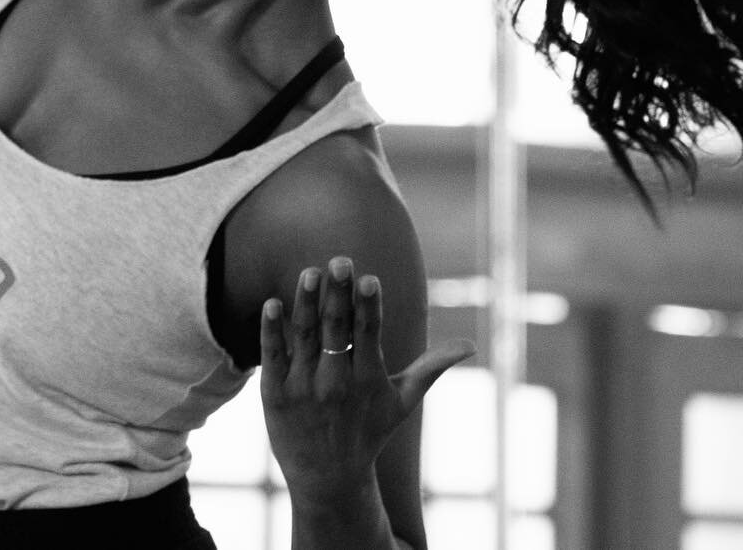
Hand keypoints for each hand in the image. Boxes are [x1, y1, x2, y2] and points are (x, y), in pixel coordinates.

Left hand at [259, 257, 473, 513]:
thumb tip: (471, 345)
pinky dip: (271, 332)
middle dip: (339, 295)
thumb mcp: (402, 402)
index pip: (368, 335)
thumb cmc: (368, 432)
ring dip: (306, 304)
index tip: (370, 279)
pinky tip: (271, 304)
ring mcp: (304, 387)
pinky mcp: (275, 393)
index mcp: (368, 378)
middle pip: (337, 329)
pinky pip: (272, 356)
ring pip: (305, 336)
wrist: (329, 481)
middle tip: (340, 261)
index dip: (368, 307)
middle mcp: (336, 382)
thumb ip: (431, 368)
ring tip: (309, 272)